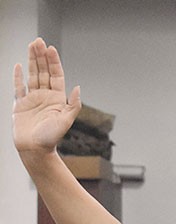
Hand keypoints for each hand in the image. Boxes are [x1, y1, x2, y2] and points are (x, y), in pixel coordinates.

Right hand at [13, 38, 80, 153]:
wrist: (35, 150)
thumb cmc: (51, 138)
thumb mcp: (66, 121)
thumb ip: (73, 105)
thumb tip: (78, 88)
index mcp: (57, 100)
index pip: (56, 76)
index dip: (53, 62)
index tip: (50, 49)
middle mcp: (45, 97)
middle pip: (43, 72)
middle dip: (41, 56)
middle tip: (39, 41)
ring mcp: (32, 100)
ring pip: (32, 76)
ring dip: (32, 61)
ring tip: (31, 45)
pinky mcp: (20, 105)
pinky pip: (18, 88)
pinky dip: (18, 77)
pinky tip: (19, 66)